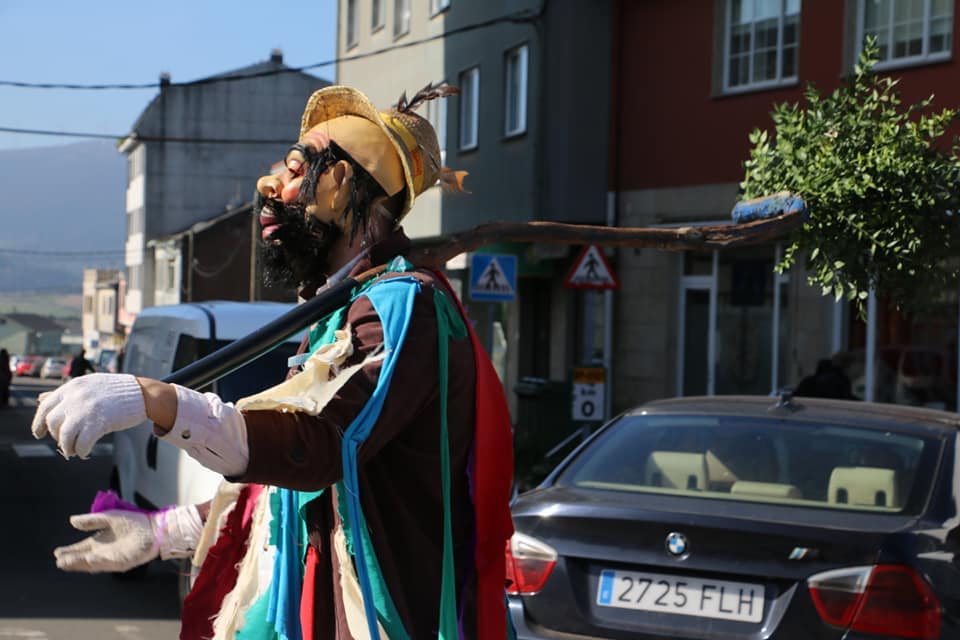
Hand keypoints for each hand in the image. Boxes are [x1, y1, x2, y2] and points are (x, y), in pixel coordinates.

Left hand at [31, 373, 146, 458]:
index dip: (38, 422)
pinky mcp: (99, 422)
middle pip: (53, 422)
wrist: (143, 393)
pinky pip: (82, 443)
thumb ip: (66, 393)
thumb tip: (41, 399)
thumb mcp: (88, 385)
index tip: (38, 434)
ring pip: (64, 435)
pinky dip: (81, 451)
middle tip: (66, 443)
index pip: (45, 406)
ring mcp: (86, 409)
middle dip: (57, 436)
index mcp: (72, 387)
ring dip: (67, 447)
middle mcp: (76, 397)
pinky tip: (85, 452)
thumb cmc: (116, 391)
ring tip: (74, 451)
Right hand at [54, 504, 202, 572]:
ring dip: (81, 563)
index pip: (80, 548)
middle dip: (72, 560)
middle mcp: (103, 552)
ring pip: (93, 563)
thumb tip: (72, 521)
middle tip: (59, 561)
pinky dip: (99, 562)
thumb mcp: (110, 518)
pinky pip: (109, 563)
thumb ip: (93, 520)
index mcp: (99, 542)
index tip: (56, 552)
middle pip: (83, 558)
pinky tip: (90, 559)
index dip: (69, 551)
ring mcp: (112, 558)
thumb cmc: (133, 522)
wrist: (154, 527)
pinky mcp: (123, 562)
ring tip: (68, 562)